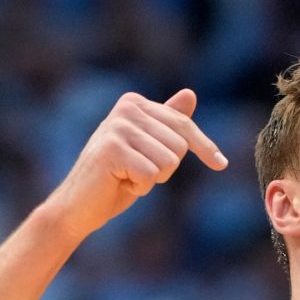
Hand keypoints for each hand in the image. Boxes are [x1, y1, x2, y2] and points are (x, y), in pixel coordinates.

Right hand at [43, 89, 228, 240]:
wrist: (78, 206)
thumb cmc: (116, 178)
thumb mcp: (148, 149)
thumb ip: (167, 123)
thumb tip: (190, 94)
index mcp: (135, 103)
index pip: (184, 126)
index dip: (204, 148)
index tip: (221, 164)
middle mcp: (126, 108)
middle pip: (180, 145)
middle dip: (165, 169)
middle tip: (137, 173)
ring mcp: (118, 127)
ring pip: (169, 161)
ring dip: (152, 179)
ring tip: (126, 177)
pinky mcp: (112, 149)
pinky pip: (151, 175)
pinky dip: (139, 188)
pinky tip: (119, 183)